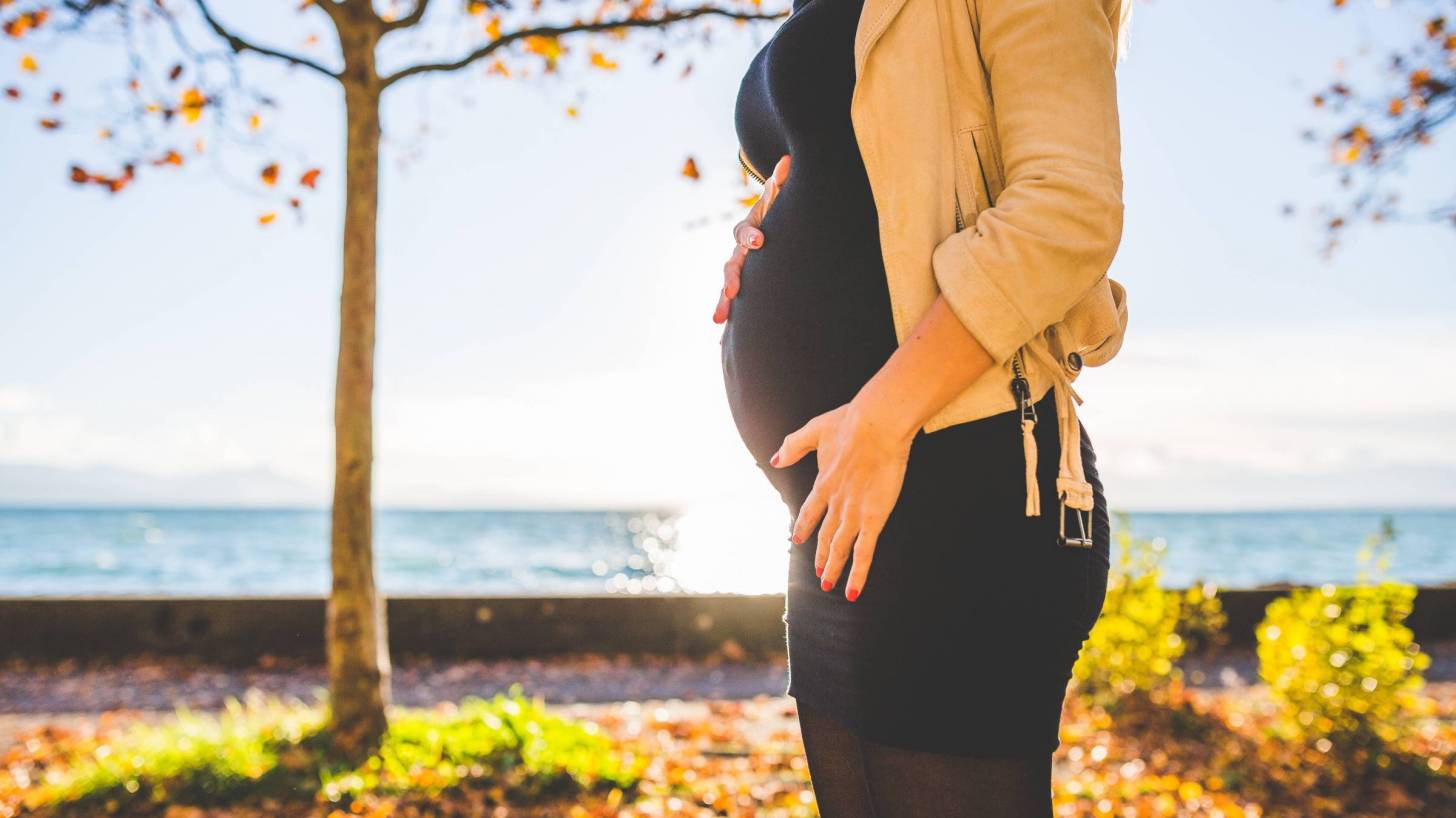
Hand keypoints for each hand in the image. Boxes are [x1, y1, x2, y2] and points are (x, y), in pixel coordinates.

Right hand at [713, 154, 790, 323]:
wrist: (766, 230)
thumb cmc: (776, 215)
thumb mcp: (779, 200)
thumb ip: (781, 185)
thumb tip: (787, 160)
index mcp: (749, 230)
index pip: (746, 231)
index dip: (752, 236)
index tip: (761, 242)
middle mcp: (739, 252)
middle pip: (731, 265)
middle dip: (731, 279)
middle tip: (732, 292)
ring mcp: (738, 271)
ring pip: (727, 288)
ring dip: (723, 303)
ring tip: (718, 320)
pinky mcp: (741, 288)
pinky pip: (733, 305)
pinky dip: (730, 321)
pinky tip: (722, 342)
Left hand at [770, 398, 914, 601]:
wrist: (876, 425)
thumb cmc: (850, 422)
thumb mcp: (815, 430)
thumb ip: (793, 446)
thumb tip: (774, 459)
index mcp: (823, 483)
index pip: (810, 512)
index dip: (805, 527)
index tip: (798, 540)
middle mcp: (835, 502)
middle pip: (825, 535)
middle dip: (820, 554)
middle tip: (817, 571)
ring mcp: (854, 513)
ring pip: (840, 549)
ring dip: (833, 568)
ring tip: (828, 584)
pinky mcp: (874, 518)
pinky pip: (864, 552)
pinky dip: (858, 574)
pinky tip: (852, 590)